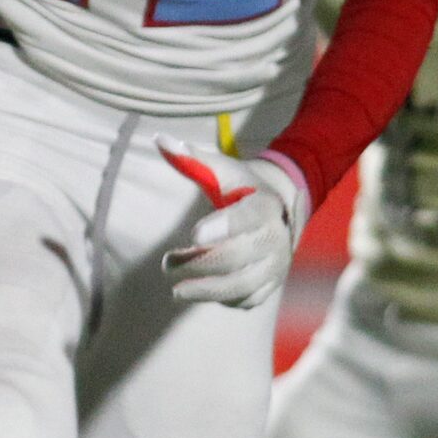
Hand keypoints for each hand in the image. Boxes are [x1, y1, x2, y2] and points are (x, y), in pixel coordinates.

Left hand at [158, 140, 308, 308]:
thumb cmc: (240, 187)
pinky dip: (223, 298)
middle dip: (200, 263)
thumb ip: (191, 159)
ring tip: (176, 290)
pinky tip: (199, 290)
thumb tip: (159, 139)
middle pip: (239, 257)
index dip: (223, 227)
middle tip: (167, 263)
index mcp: (264, 206)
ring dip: (207, 290)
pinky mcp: (270, 284)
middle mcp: (275, 238)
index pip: (247, 218)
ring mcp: (276, 264)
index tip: (194, 235)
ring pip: (244, 285)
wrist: (278, 209)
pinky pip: (248, 299)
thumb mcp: (221, 169)